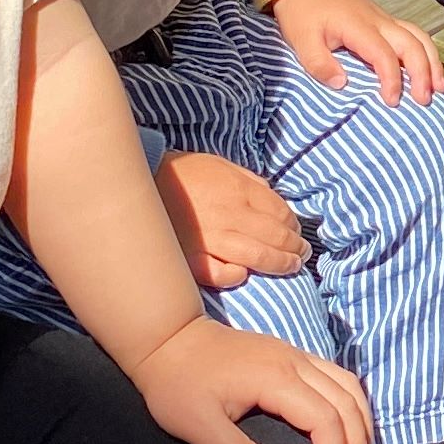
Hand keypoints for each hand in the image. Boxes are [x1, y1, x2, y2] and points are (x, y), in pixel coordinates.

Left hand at [130, 311, 371, 443]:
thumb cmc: (178, 383)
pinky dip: (350, 404)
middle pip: (346, 401)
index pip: (325, 418)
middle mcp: (295, 361)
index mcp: (276, 379)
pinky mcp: (290, 354)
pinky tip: (346, 424)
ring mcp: (295, 354)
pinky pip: (336, 376)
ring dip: (360, 422)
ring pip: (348, 385)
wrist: (168, 339)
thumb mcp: (195, 425)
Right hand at [154, 149, 307, 290]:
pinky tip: (244, 275)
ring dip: (280, 264)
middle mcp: (229, 215)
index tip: (297, 233)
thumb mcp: (223, 166)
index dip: (295, 226)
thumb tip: (274, 200)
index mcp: (238, 190)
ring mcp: (209, 238)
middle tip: (302, 255)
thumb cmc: (185, 174)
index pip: (281, 214)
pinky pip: (219, 274)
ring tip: (291, 267)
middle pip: (276, 236)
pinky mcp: (189, 257)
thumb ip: (251, 183)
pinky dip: (235, 276)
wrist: (140, 182)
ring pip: (257, 257)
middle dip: (295, 248)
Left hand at [264, 0, 440, 106]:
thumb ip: (319, 63)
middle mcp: (380, 21)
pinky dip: (427, 53)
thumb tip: (342, 85)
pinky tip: (430, 69)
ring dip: (433, 62)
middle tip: (425, 100)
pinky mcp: (386, 20)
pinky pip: (415, 35)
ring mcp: (386, 18)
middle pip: (412, 44)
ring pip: (420, 37)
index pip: (385, 55)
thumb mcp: (301, 39)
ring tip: (440, 87)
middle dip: (423, 72)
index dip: (392, 79)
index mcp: (359, 27)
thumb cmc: (303, 12)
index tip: (392, 102)